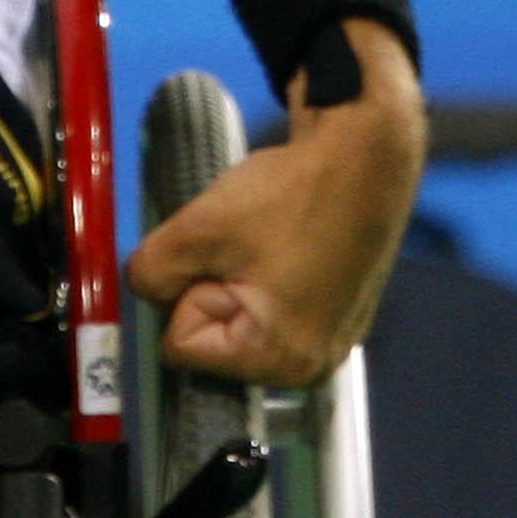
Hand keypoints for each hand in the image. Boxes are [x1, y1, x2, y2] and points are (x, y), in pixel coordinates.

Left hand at [130, 22, 423, 386]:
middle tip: (250, 244)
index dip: (189, 288)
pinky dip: (270, 276)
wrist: (367, 150)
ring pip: (241, 317)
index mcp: (278, 360)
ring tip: (274, 241)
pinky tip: (292, 242)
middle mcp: (311, 367)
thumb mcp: (198, 229)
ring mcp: (331, 341)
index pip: (181, 344)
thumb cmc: (294, 192)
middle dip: (213, 288)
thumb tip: (149, 290)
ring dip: (239, 279)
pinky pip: (275, 305)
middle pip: (214, 339)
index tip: (230, 252)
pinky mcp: (340, 314)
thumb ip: (150, 272)